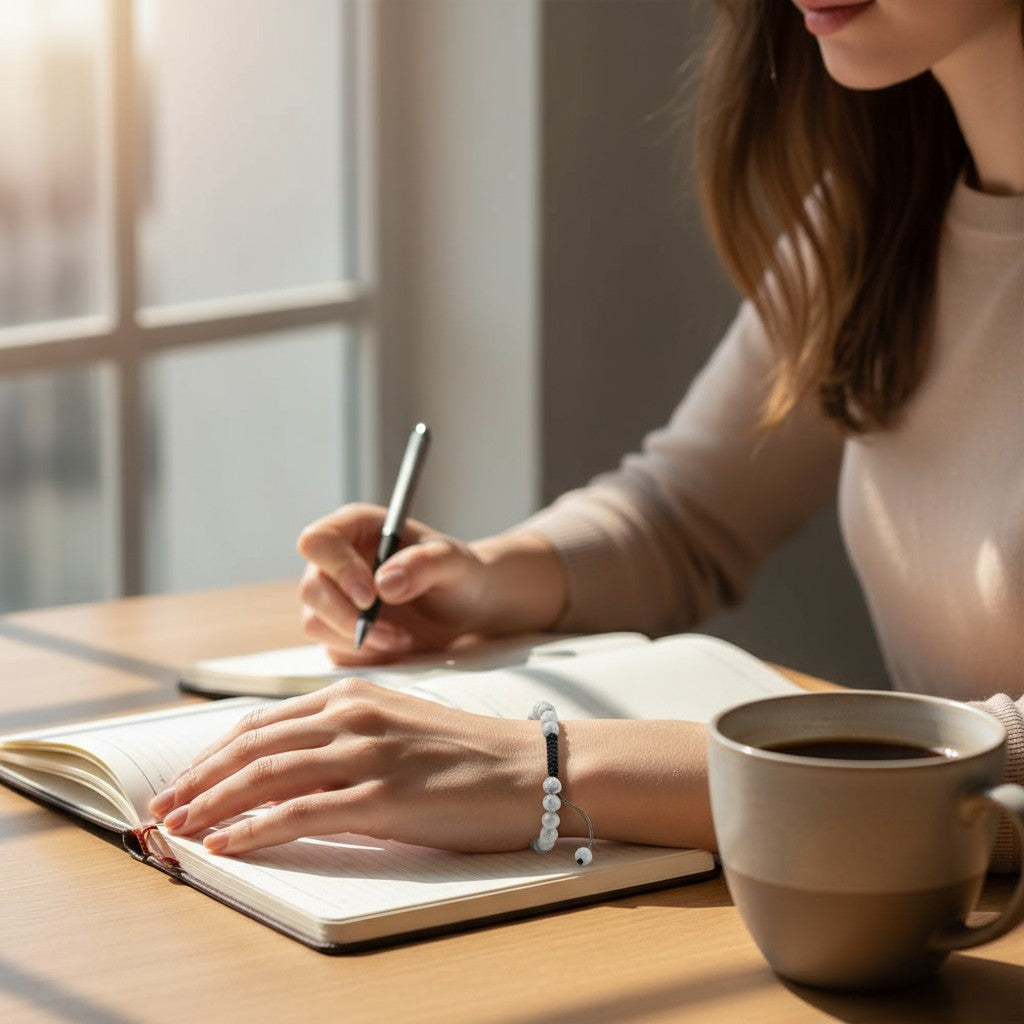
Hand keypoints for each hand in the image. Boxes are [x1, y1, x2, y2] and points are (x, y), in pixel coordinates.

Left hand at [148, 678, 538, 856]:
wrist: (533, 767)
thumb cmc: (469, 753)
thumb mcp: (399, 725)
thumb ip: (347, 735)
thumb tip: (291, 764)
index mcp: (354, 695)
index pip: (263, 723)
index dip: (214, 753)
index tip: (185, 778)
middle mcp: (353, 716)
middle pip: (253, 746)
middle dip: (198, 778)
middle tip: (162, 806)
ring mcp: (368, 754)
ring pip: (266, 776)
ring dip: (212, 804)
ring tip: (177, 828)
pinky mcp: (384, 797)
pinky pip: (301, 813)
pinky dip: (254, 830)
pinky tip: (225, 845)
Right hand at [296, 504, 565, 664]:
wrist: (467, 607)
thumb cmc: (459, 573)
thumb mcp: (453, 562)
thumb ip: (424, 565)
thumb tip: (384, 583)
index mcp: (356, 527)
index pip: (318, 541)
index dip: (338, 569)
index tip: (370, 597)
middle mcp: (336, 560)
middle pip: (312, 588)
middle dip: (350, 617)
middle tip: (396, 634)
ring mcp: (333, 596)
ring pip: (316, 623)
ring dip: (360, 641)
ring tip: (404, 639)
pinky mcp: (338, 629)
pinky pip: (333, 649)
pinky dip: (365, 656)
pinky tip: (397, 646)